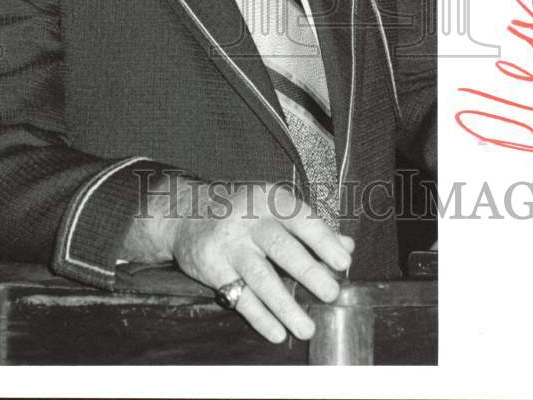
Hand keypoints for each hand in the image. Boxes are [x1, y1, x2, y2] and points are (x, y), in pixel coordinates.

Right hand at [164, 179, 353, 342]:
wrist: (186, 213)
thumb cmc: (242, 211)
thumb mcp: (273, 208)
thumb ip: (310, 226)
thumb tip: (346, 246)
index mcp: (269, 200)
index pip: (301, 219)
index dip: (323, 241)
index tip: (343, 263)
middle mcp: (248, 219)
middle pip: (282, 248)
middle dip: (309, 272)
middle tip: (331, 293)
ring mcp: (229, 244)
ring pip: (261, 278)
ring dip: (285, 306)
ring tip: (307, 328)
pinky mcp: (212, 268)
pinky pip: (239, 297)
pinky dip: (259, 317)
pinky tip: (277, 332)